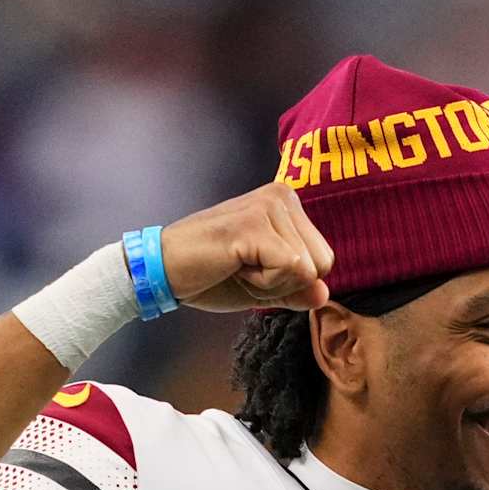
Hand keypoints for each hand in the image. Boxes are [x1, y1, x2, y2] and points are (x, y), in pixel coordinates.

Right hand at [160, 183, 333, 312]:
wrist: (164, 271)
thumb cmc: (210, 275)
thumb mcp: (264, 287)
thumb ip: (295, 289)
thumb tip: (324, 294)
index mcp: (287, 204)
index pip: (324, 260)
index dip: (290, 280)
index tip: (253, 267)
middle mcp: (282, 196)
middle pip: (323, 264)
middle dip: (285, 282)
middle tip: (244, 268)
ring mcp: (269, 206)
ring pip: (307, 270)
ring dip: (270, 282)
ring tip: (237, 264)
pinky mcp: (255, 224)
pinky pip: (289, 269)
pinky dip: (263, 282)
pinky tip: (234, 265)